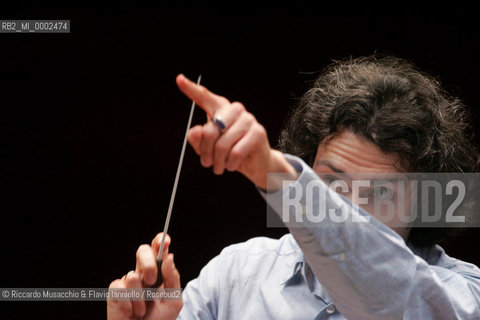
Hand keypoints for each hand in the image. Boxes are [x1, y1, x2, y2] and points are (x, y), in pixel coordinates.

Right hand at [107, 233, 181, 319]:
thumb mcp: (173, 301)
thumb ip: (173, 278)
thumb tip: (169, 257)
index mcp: (158, 272)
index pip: (158, 250)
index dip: (159, 241)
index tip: (165, 242)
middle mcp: (142, 273)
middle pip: (142, 250)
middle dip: (148, 264)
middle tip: (152, 282)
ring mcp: (128, 281)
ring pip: (132, 276)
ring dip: (140, 298)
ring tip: (142, 310)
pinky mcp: (115, 292)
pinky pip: (120, 288)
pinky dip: (128, 304)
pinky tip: (130, 312)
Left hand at [176, 74, 296, 189]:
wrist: (254, 163)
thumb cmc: (230, 152)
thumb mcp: (208, 147)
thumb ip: (197, 139)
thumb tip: (197, 131)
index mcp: (221, 109)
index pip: (204, 97)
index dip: (191, 89)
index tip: (179, 79)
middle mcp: (235, 109)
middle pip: (210, 131)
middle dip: (206, 151)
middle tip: (207, 162)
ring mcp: (248, 119)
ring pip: (222, 144)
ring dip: (218, 161)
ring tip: (219, 166)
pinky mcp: (258, 132)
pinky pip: (236, 152)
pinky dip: (230, 164)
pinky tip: (231, 165)